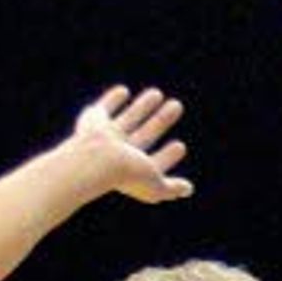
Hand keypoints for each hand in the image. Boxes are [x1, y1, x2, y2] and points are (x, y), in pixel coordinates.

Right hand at [68, 87, 191, 201]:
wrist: (97, 161)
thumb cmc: (128, 175)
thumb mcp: (156, 187)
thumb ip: (172, 188)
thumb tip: (188, 189)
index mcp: (133, 170)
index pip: (153, 163)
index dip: (167, 156)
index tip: (180, 146)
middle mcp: (119, 153)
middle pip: (145, 134)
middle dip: (161, 121)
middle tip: (177, 105)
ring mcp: (106, 136)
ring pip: (129, 118)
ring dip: (143, 106)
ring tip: (157, 93)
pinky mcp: (93, 120)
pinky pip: (104, 108)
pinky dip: (112, 99)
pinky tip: (123, 91)